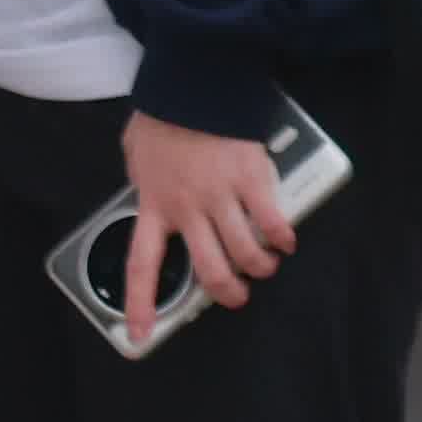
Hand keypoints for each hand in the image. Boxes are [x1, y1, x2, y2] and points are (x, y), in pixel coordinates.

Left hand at [116, 109, 300, 347]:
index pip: (142, 266)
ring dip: (259, 267)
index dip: (141, 304)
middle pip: (209, 270)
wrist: (194, 86)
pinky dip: (282, 237)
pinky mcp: (252, 181)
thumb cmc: (163, 118)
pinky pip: (272, 222)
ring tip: (264, 266)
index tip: (139, 334)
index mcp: (153, 206)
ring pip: (245, 253)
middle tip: (236, 296)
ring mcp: (221, 198)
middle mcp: (187, 209)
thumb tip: (148, 190)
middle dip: (227, 293)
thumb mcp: (137, 157)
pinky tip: (285, 240)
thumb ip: (145, 183)